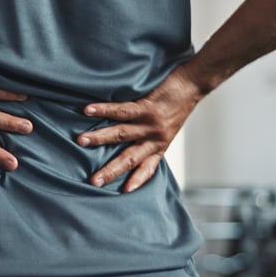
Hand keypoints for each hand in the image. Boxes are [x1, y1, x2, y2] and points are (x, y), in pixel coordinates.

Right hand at [77, 65, 201, 191]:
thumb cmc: (179, 104)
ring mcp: (151, 124)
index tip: (124, 192)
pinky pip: (122, 110)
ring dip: (100, 138)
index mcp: (160, 145)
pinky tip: (88, 110)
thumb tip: (132, 140)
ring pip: (122, 134)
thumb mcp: (169, 127)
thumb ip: (152, 137)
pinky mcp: (148, 107)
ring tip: (81, 141)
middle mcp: (155, 138)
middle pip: (130, 158)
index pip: (148, 168)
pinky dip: (104, 110)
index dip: (137, 180)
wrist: (194, 84)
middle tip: (94, 181)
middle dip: (111, 170)